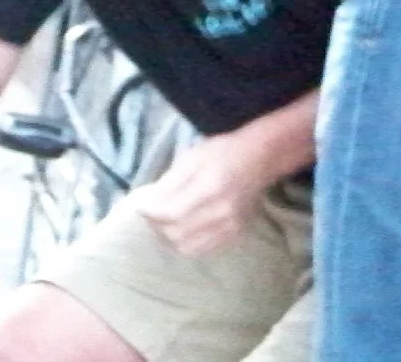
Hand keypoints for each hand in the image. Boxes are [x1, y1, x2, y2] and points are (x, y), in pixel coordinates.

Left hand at [133, 132, 269, 257]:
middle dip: (156, 225)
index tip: (140, 205)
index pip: (170, 213)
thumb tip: (148, 203)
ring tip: (164, 223)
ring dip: (169, 238)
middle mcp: (221, 212)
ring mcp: (230, 227)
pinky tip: (183, 229)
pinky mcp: (235, 235)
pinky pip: (202, 249)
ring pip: (187, 247)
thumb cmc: (223, 151)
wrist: (260, 158)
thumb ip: (169, 181)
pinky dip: (187, 243)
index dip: (149, 212)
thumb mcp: (192, 156)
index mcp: (209, 188)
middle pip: (176, 234)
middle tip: (151, 213)